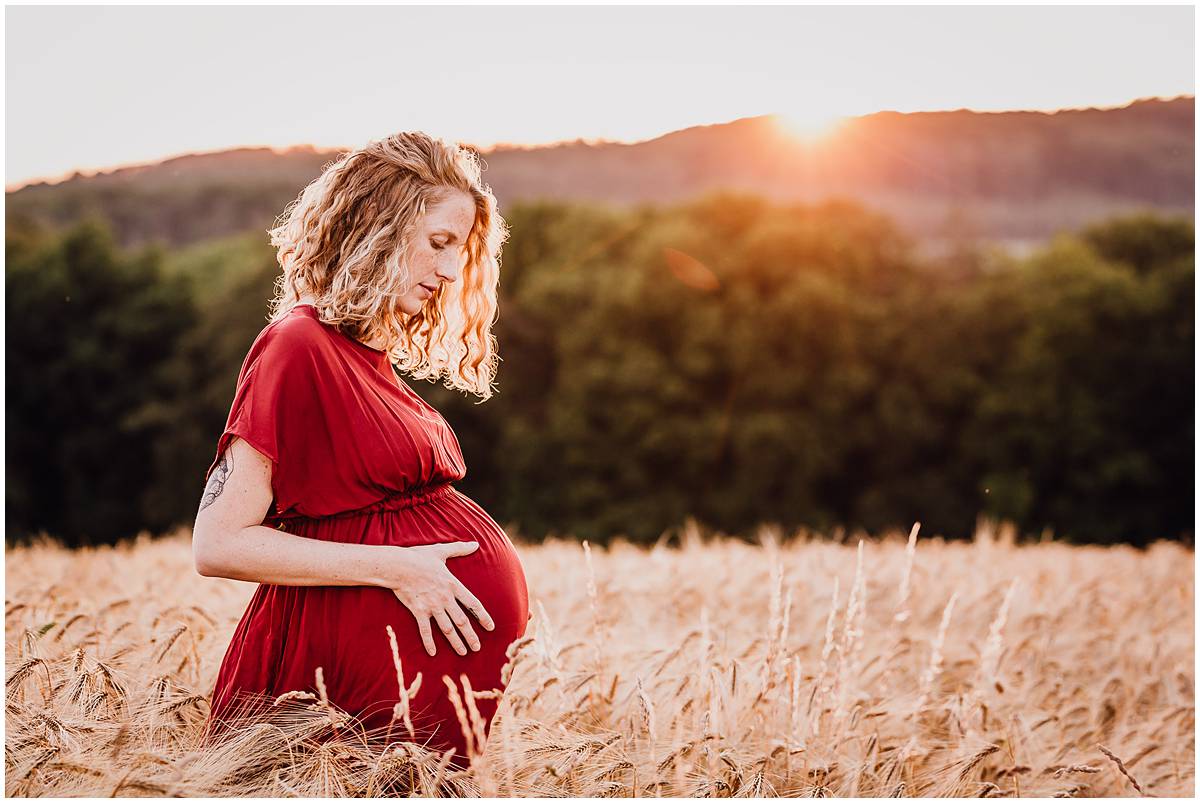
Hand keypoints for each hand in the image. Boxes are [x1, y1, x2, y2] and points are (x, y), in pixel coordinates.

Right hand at [382, 541, 495, 656]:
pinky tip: (433, 653)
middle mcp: (445, 598)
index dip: (483, 617)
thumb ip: (460, 549)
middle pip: (462, 621)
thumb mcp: (441, 551)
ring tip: (463, 653)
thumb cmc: (419, 557)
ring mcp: (432, 606)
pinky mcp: (418, 611)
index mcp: (453, 585)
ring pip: (447, 629)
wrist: (398, 566)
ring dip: (456, 642)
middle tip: (477, 648)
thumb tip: (475, 543)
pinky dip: (429, 642)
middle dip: (471, 636)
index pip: (473, 604)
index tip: (491, 628)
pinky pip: (425, 631)